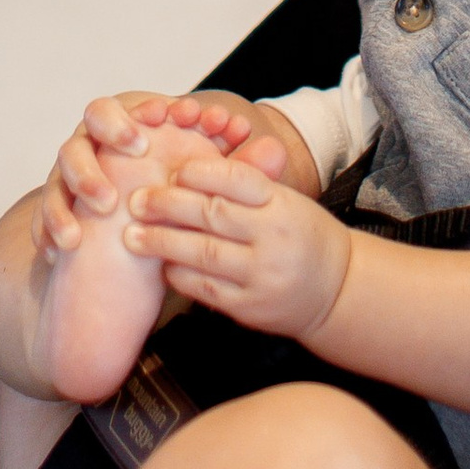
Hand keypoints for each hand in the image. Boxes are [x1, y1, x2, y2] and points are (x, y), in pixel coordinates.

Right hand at [34, 92, 267, 263]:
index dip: (144, 108)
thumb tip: (276, 152)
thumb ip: (236, 168)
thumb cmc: (170, 197)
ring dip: (82, 182)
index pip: (128, 105)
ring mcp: (69, 176)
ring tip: (105, 205)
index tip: (169, 116)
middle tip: (138, 144)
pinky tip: (66, 247)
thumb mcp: (203, 183)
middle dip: (111, 131)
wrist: (126, 242)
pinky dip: (50, 227)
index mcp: (127, 128)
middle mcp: (94, 145)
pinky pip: (44, 215)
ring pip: (62, 166)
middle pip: (90, 122)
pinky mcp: (56, 210)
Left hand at [123, 148, 354, 343]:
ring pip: (203, 254)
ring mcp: (261, 276)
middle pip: (212, 215)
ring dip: (162, 242)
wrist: (338, 290)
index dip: (199, 172)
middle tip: (136, 200)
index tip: (171, 169)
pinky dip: (179, 275)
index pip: (235, 179)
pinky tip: (161, 265)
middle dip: (167, 205)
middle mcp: (272, 238)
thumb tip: (195, 160)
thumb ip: (247, 184)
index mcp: (281, 204)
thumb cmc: (302, 235)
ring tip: (132, 235)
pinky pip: (205, 289)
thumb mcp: (286, 200)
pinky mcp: (250, 307)